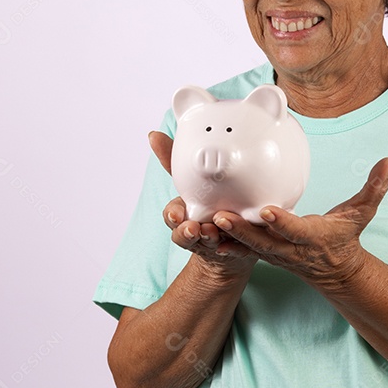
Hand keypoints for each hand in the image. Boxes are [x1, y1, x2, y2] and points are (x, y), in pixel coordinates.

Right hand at [148, 131, 257, 277]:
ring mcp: (211, 243)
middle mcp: (195, 230)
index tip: (177, 215)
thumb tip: (153, 136)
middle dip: (186, 233)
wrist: (229, 239)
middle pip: (184, 235)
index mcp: (184, 214)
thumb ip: (174, 161)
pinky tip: (233, 244)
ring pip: (205, 244)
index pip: (173, 215)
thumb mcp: (193, 181)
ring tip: (213, 233)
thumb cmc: (208, 204)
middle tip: (193, 228)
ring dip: (207, 239)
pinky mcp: (231, 250)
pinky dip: (230, 249)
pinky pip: (230, 251)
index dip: (173, 216)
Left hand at [208, 157, 387, 288]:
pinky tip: (204, 225)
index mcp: (313, 237)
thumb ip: (376, 187)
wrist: (335, 270)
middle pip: (263, 241)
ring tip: (206, 218)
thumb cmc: (347, 237)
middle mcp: (290, 249)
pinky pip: (241, 248)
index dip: (281, 222)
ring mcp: (274, 255)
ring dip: (227, 234)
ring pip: (247, 246)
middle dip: (242, 230)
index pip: (295, 230)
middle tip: (220, 215)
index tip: (266, 210)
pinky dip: (225, 239)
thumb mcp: (363, 213)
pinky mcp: (263, 254)